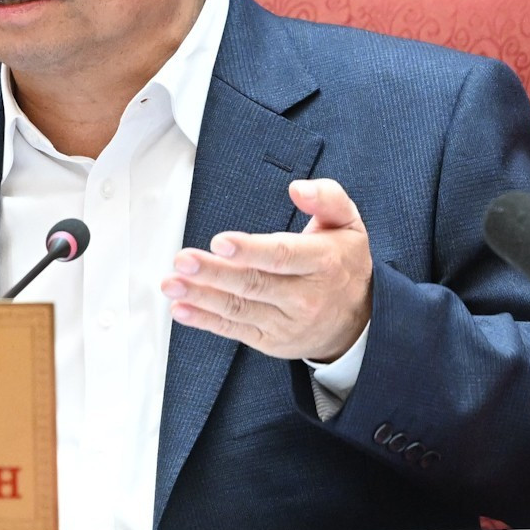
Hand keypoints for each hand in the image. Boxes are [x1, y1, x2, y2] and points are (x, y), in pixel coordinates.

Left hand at [160, 178, 372, 362]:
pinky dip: (205, 321)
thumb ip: (326, 198)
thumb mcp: (348, 224)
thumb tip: (298, 188)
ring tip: (172, 283)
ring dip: (201, 296)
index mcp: (323, 263)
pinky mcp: (270, 340)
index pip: (283, 256)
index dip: (250, 250)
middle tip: (183, 259)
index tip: (220, 242)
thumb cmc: (343, 263)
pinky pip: (234, 330)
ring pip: (238, 308)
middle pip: (253, 283)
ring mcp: (286, 322)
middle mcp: (305, 296)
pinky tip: (181, 309)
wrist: (358, 322)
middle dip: (214, 272)